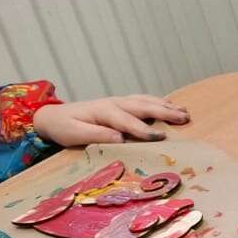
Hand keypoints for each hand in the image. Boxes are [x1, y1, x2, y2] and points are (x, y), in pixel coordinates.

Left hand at [33, 96, 189, 145]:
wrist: (53, 115)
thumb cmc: (64, 127)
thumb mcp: (74, 135)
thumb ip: (97, 135)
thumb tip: (120, 138)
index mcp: (104, 111)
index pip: (128, 121)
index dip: (145, 130)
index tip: (161, 138)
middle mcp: (114, 103)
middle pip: (144, 106)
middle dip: (165, 112)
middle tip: (184, 118)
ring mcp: (118, 101)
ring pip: (146, 101)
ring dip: (166, 105)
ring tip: (184, 112)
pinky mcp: (120, 103)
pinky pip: (143, 100)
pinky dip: (158, 101)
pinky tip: (170, 105)